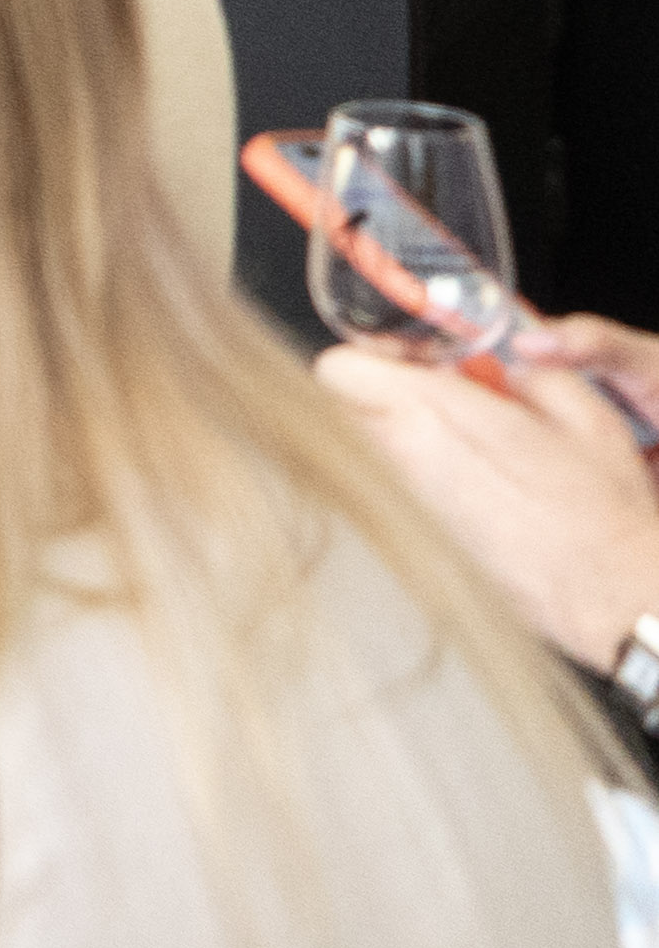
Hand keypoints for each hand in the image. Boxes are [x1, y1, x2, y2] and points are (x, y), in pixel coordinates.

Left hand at [324, 328, 658, 665]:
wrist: (607, 595)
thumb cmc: (601, 511)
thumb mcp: (584, 413)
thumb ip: (531, 374)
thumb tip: (504, 366)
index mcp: (439, 414)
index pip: (340, 369)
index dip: (371, 352)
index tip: (409, 352)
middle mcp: (409, 457)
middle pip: (350, 403)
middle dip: (388, 386)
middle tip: (446, 386)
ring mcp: (412, 499)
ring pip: (375, 442)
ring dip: (408, 425)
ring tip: (474, 429)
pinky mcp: (425, 532)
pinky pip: (404, 481)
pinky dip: (429, 465)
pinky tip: (483, 471)